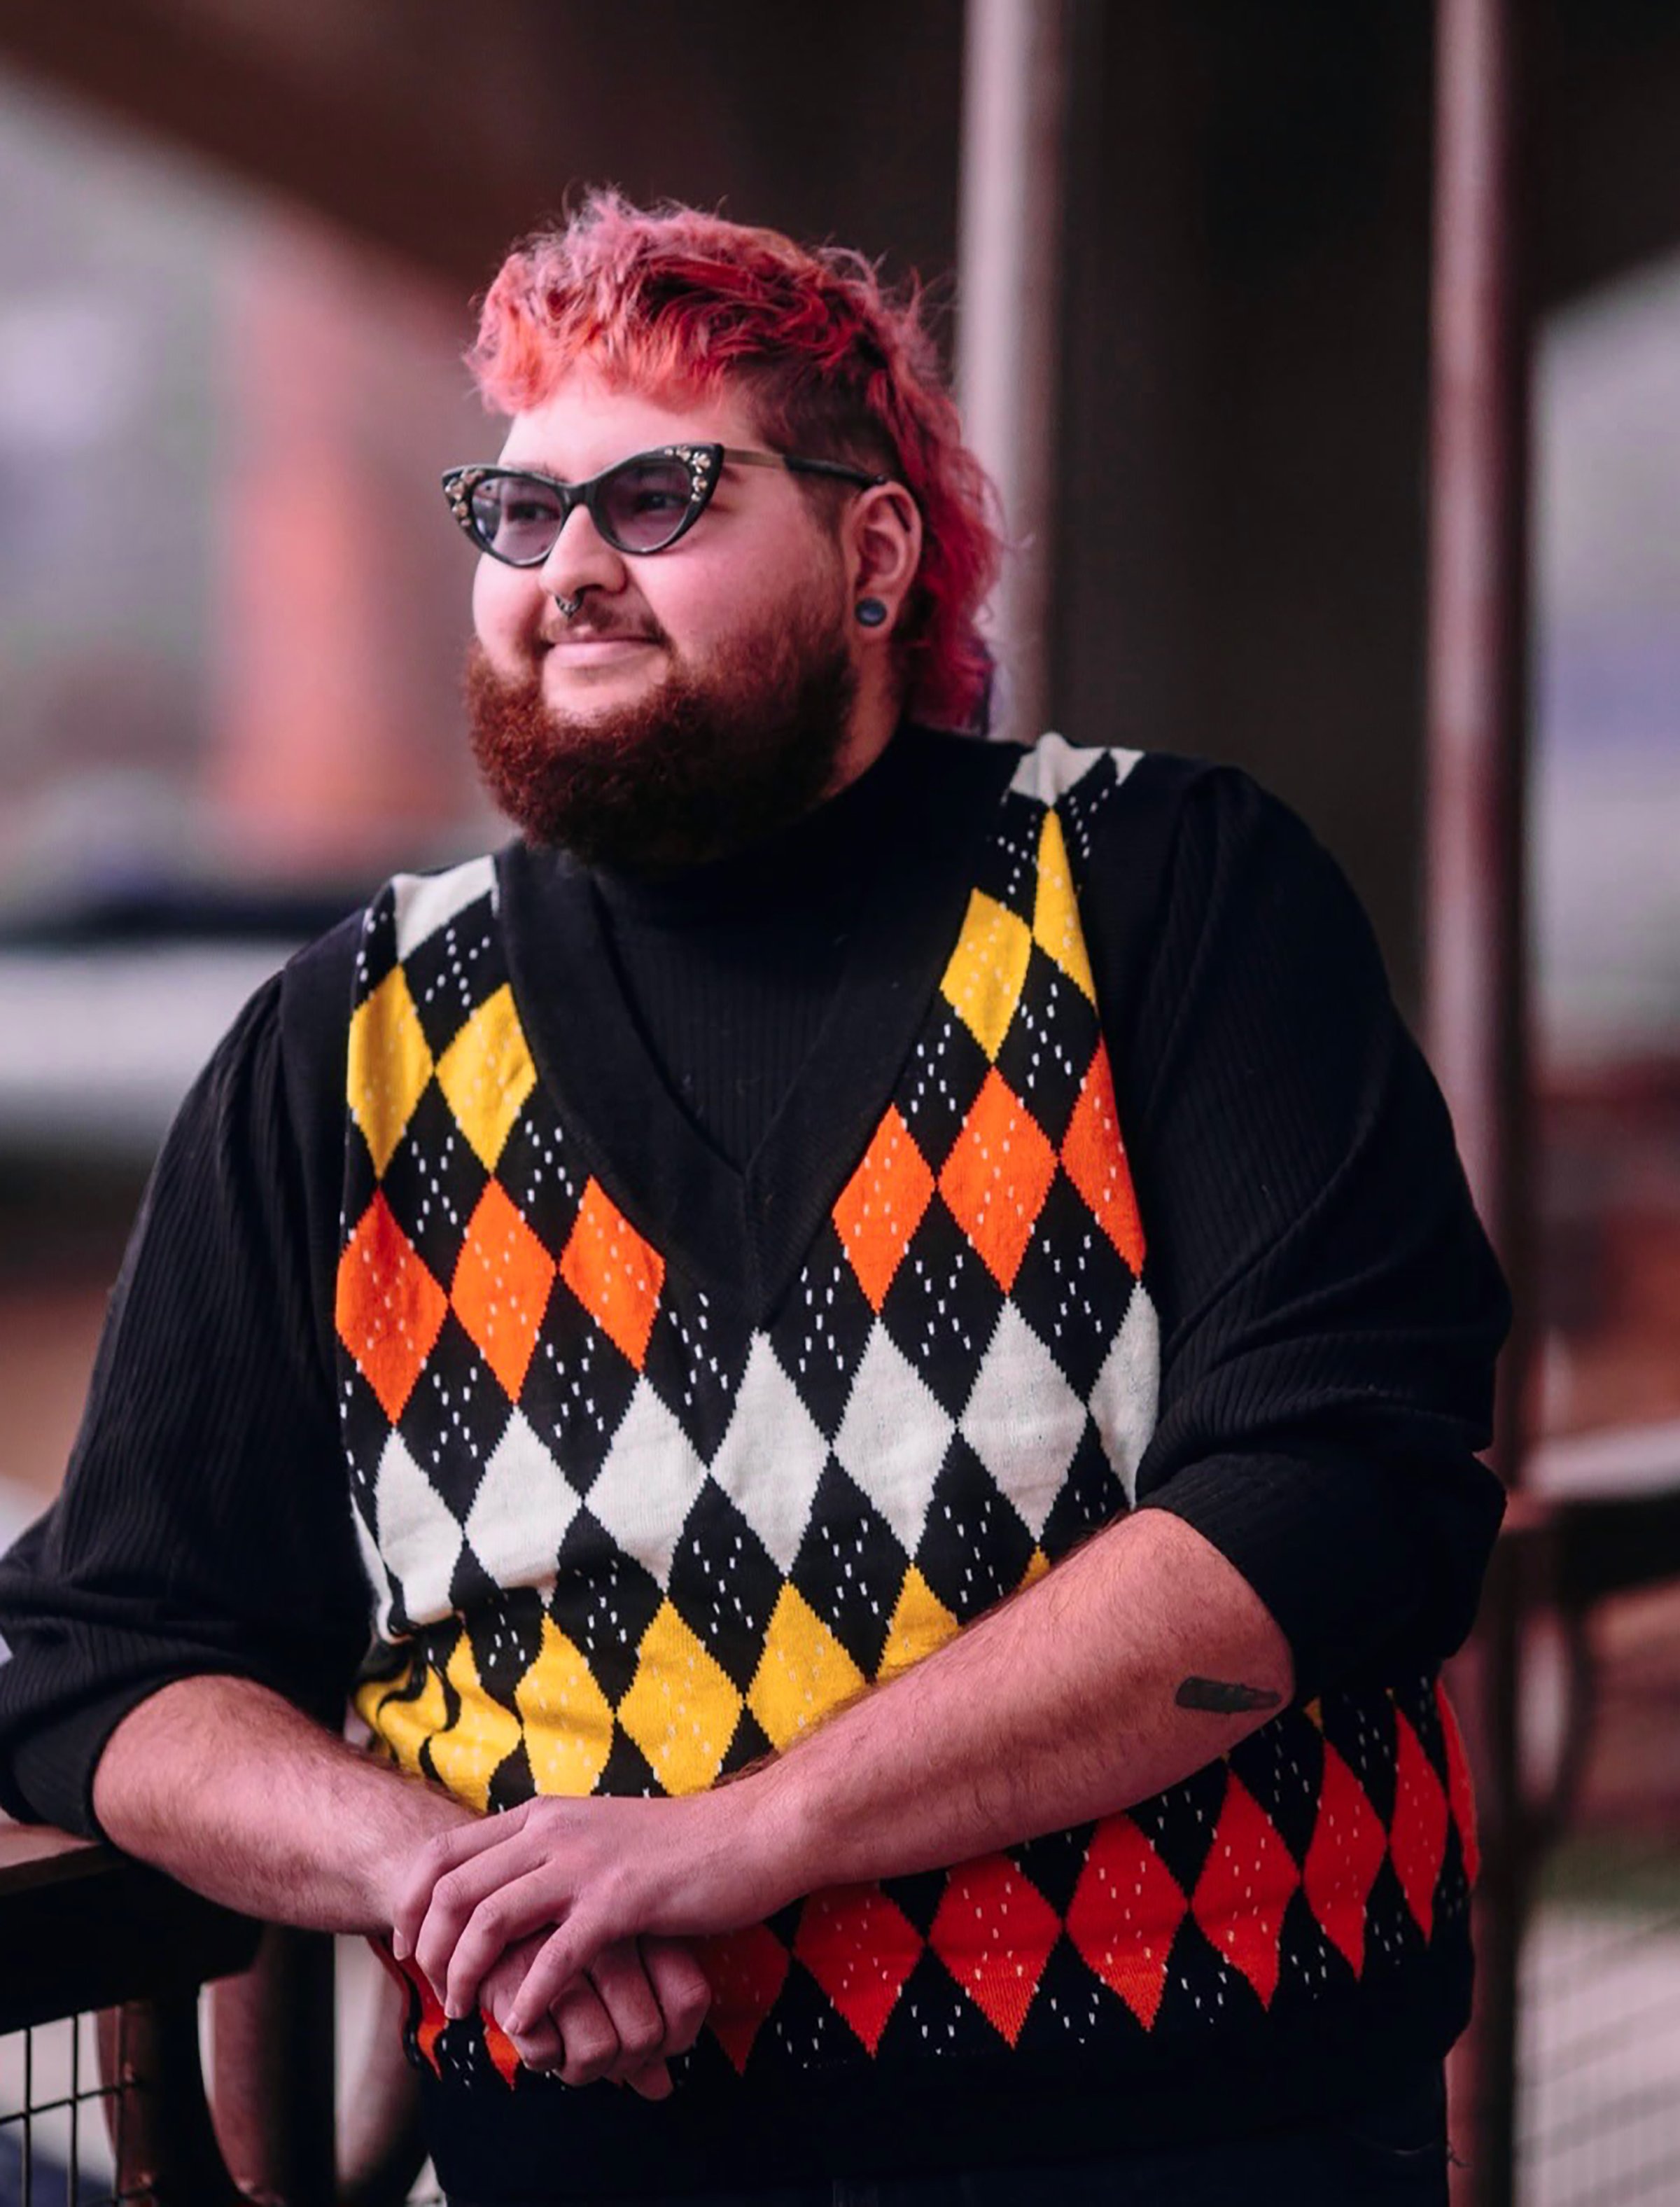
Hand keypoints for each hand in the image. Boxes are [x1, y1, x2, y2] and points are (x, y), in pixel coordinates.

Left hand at [393, 1789, 786, 2033]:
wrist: (750, 1835)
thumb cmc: (677, 1848)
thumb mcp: (596, 1838)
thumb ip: (549, 1859)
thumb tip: (502, 1897)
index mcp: (541, 1816)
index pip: (443, 1852)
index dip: (409, 1904)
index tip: (407, 1949)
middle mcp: (552, 1832)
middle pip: (452, 1889)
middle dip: (428, 1950)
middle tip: (437, 1994)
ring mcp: (585, 1864)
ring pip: (489, 1921)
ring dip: (466, 1977)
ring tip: (467, 2013)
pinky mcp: (621, 1901)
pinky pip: (553, 1957)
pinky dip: (528, 1997)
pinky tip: (526, 2022)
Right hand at [480, 1932, 710, 2097]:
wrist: (486, 1899)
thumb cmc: (561, 1941)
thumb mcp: (619, 1965)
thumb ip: (646, 2020)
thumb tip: (661, 2088)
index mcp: (642, 1918)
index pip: (689, 2000)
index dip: (676, 2038)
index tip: (652, 2042)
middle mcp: (607, 1932)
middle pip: (645, 2036)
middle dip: (624, 2061)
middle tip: (602, 2049)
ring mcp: (559, 1953)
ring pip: (598, 2051)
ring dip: (580, 2066)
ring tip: (566, 2045)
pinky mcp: (507, 1973)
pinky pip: (544, 2053)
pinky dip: (542, 2055)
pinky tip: (535, 2032)